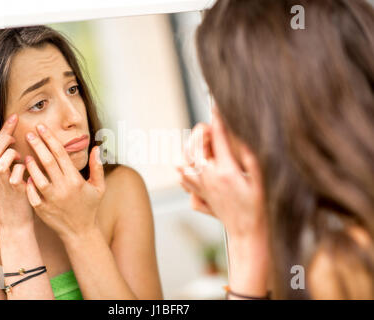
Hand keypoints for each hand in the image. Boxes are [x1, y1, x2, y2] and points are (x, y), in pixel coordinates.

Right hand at [0, 114, 34, 230]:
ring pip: (4, 159)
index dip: (3, 131)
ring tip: (20, 156)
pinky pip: (18, 172)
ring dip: (13, 153)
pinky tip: (28, 169)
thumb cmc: (0, 206)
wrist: (12, 225)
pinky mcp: (16, 190)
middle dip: (7, 134)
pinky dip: (23, 167)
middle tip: (17, 125)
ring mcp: (4, 184)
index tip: (13, 118)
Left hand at [24, 124, 104, 239]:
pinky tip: (24, 175)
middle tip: (29, 133)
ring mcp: (51, 199)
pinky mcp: (42, 209)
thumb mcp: (99, 187)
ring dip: (30, 164)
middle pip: (47, 161)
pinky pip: (31, 193)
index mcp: (76, 180)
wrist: (80, 232)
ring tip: (25, 154)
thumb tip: (96, 148)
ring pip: (37, 177)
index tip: (41, 128)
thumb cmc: (90, 207)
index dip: (50, 139)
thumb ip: (97, 167)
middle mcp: (63, 188)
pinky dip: (27, 183)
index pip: (60, 154)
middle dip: (37, 145)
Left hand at [177, 106, 266, 238]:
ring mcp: (199, 186)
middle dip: (202, 131)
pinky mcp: (196, 194)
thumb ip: (250, 155)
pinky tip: (198, 165)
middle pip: (194, 144)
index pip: (218, 136)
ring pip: (183, 158)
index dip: (218, 117)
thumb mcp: (260, 178)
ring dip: (192, 148)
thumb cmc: (258, 207)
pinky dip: (186, 166)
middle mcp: (208, 177)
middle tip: (214, 131)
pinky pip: (182, 175)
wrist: (246, 232)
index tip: (217, 105)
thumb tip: (240, 133)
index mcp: (225, 170)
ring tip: (206, 147)